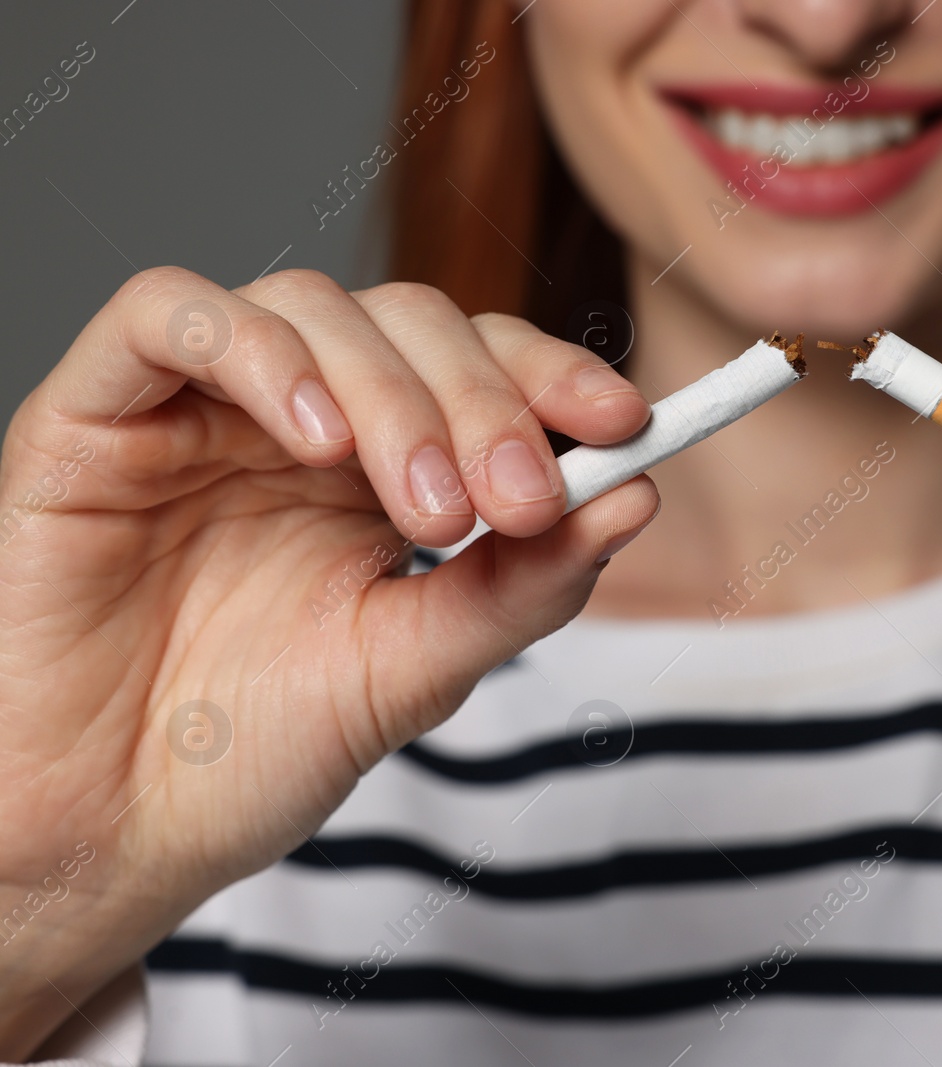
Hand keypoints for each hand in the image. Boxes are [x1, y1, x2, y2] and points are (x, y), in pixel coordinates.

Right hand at [0, 268, 656, 1057]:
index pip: (483, 368)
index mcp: (383, 468)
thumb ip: (524, 583)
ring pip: (310, 308)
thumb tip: (639, 497)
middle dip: (484, 401)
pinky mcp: (95, 414)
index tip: (627, 426)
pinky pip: (167, 315)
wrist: (110, 835)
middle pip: (411, 323)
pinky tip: (316, 442)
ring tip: (429, 509)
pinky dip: (257, 355)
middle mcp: (300, 421)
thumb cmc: (254, 753)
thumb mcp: (419, 667)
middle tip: (519, 499)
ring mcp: (201, 410)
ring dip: (392, 392)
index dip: (556, 377)